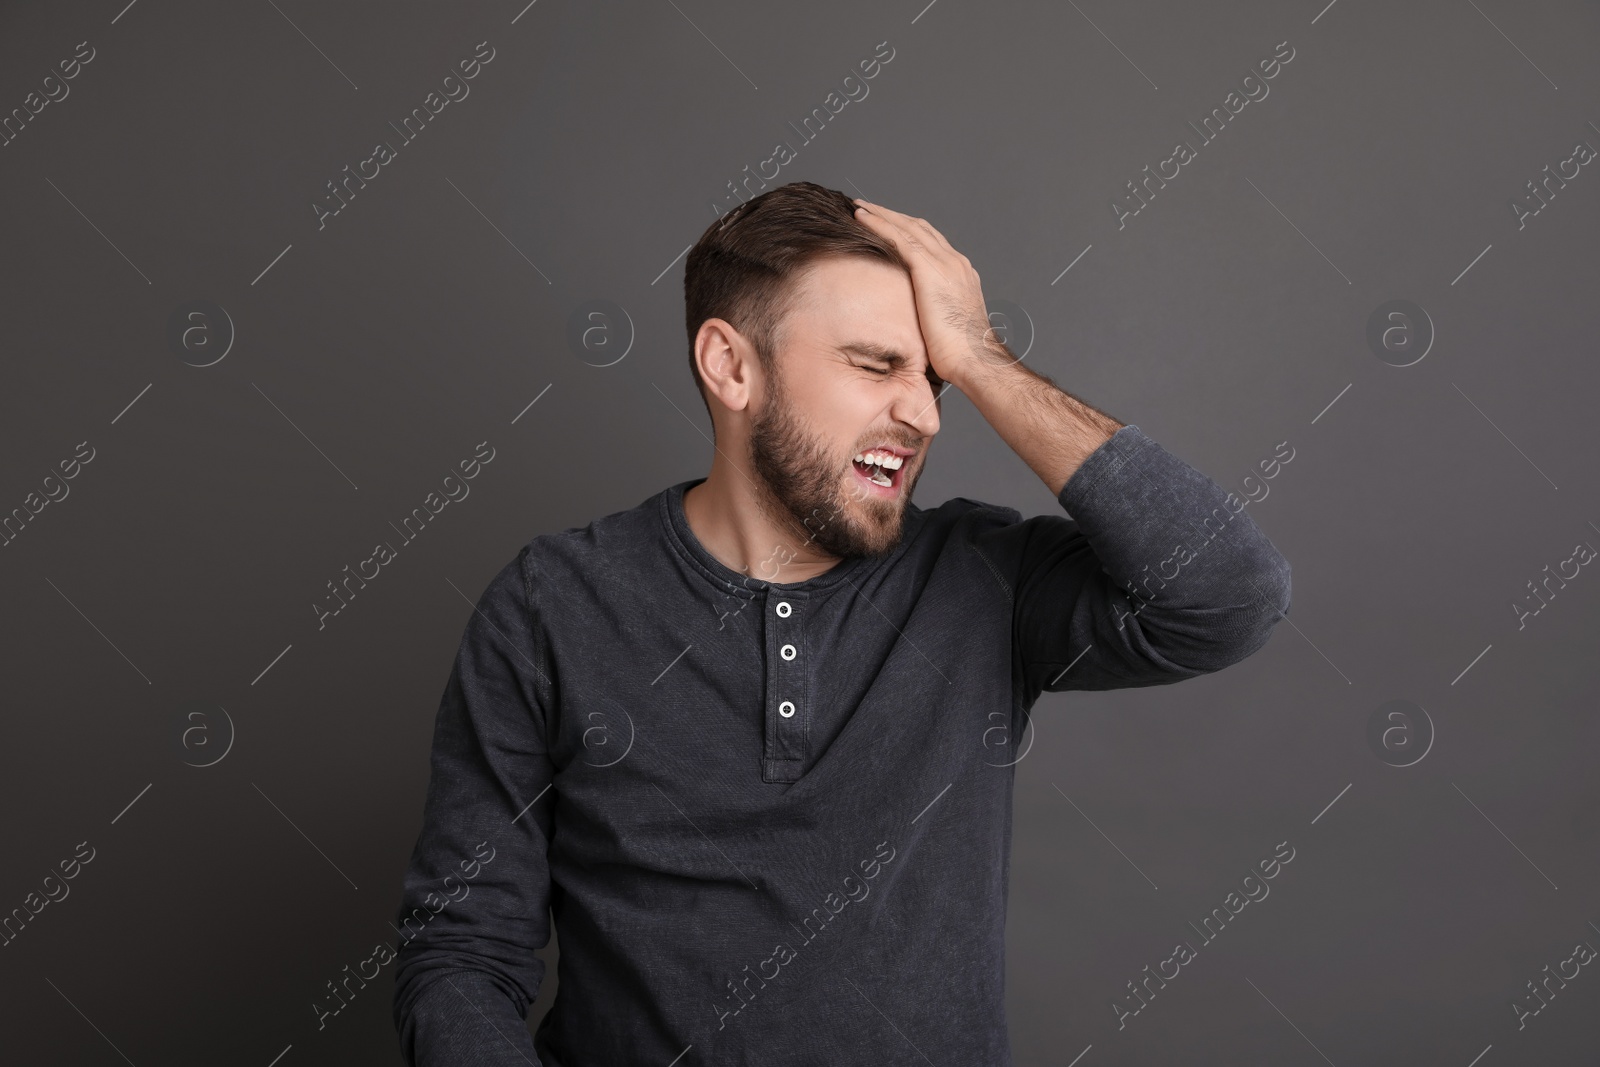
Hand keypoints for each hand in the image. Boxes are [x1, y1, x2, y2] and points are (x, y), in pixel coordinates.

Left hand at [850, 197, 1013, 387]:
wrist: (975, 359)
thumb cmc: (961, 356)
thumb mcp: (947, 328)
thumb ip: (935, 315)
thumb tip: (918, 326)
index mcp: (960, 274)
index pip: (931, 242)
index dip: (907, 230)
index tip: (888, 224)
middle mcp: (955, 262)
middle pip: (919, 228)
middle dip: (893, 215)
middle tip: (868, 207)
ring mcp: (945, 264)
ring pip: (907, 227)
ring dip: (882, 214)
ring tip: (859, 206)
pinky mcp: (930, 271)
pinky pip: (899, 240)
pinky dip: (879, 225)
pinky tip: (861, 218)